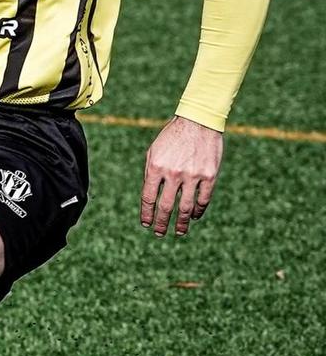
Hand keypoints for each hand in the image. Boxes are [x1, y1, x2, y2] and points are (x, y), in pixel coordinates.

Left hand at [140, 115, 223, 236]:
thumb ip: (151, 174)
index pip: (148, 198)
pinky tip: (194, 216)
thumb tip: (150, 198)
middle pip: (166, 207)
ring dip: (181, 223)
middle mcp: (173, 173)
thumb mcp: (153, 152)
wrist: (198, 122)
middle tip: (159, 233)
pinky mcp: (209, 175)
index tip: (146, 224)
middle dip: (162, 223)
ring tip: (178, 232)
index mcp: (155, 167)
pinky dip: (198, 210)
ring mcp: (193, 175)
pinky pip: (203, 199)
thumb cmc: (171, 137)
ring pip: (186, 207)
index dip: (147, 214)